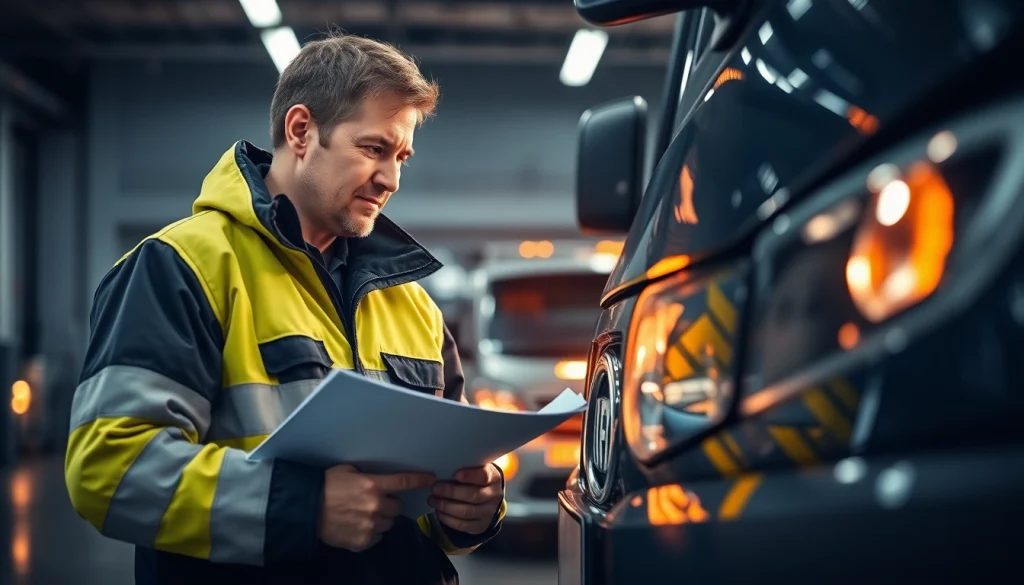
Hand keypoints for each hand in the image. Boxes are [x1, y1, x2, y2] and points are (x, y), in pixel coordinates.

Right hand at [319, 465, 435, 551]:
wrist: (306, 510)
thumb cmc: (325, 486)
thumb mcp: (347, 471)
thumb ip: (367, 476)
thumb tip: (379, 479)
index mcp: (373, 485)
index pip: (403, 482)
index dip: (419, 480)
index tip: (430, 479)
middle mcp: (375, 506)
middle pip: (397, 507)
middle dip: (389, 504)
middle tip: (374, 502)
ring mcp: (370, 525)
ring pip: (389, 523)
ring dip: (381, 519)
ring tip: (363, 515)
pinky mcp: (363, 541)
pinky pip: (377, 537)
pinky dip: (371, 533)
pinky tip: (357, 526)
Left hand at [428, 464, 503, 534]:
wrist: (490, 500)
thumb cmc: (477, 480)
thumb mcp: (477, 469)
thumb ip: (466, 468)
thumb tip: (443, 468)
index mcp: (493, 478)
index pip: (484, 476)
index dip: (469, 476)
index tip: (455, 474)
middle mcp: (494, 495)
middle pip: (473, 495)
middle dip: (451, 492)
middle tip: (435, 488)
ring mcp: (488, 512)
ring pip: (466, 512)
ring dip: (445, 506)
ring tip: (432, 499)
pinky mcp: (480, 526)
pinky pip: (462, 525)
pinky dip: (447, 518)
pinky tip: (438, 511)